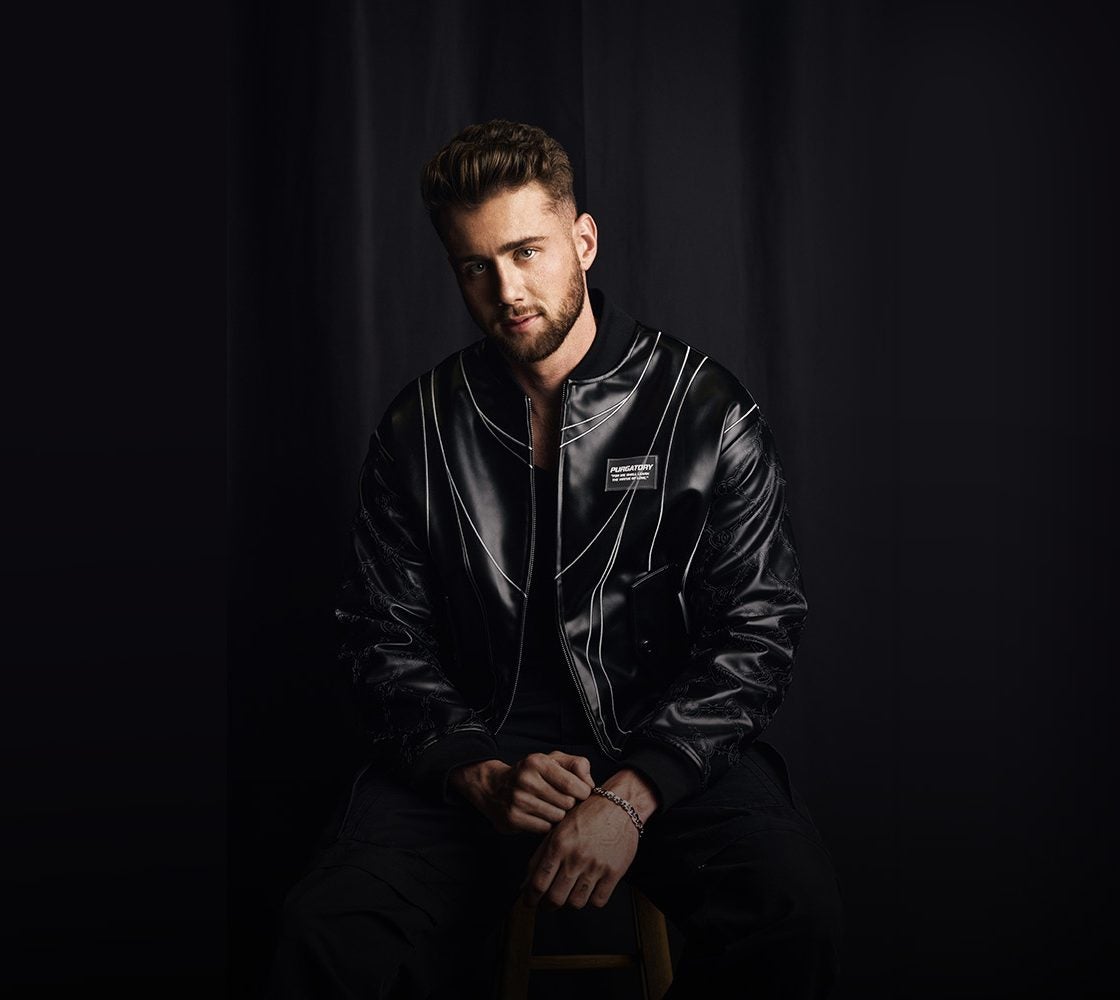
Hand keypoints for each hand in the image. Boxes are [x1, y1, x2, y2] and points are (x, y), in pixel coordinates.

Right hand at [449, 751, 592, 833]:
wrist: (494, 787)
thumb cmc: (531, 773)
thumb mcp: (553, 760)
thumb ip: (577, 765)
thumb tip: (590, 784)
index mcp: (538, 763)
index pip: (572, 784)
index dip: (582, 792)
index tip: (580, 792)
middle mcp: (526, 780)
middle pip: (567, 803)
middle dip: (569, 803)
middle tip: (561, 799)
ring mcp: (518, 800)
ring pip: (557, 817)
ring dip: (558, 815)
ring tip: (549, 806)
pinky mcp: (513, 819)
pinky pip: (544, 829)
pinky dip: (546, 824)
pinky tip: (538, 815)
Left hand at [522, 768, 657, 909]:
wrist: (619, 805)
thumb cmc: (586, 815)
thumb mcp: (558, 829)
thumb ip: (539, 856)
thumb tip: (525, 885)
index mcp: (558, 844)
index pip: (538, 883)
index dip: (530, 899)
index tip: (530, 903)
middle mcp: (576, 857)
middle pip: (555, 898)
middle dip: (547, 906)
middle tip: (547, 904)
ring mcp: (596, 866)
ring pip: (576, 903)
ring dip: (570, 902)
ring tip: (569, 893)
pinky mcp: (614, 872)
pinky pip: (598, 901)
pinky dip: (591, 900)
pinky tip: (589, 890)